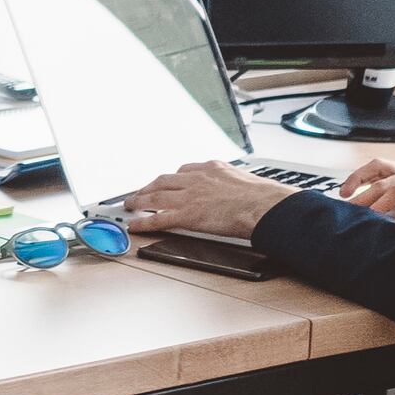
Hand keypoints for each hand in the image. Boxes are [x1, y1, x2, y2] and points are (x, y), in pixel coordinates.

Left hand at [117, 158, 291, 240]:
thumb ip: (231, 182)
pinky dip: (144, 222)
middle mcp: (196, 179)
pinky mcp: (188, 215)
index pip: (183, 171)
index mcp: (211, 168)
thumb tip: (237, 191)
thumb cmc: (262, 196)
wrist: (264, 205)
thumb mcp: (243, 179)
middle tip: (139, 193)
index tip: (164, 182)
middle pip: (163, 181)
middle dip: (148, 187)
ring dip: (139, 201)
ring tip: (130, 206)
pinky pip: (159, 218)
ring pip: (156, 196)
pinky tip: (135, 226)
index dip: (170, 179)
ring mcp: (190, 196)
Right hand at [336, 159, 394, 230]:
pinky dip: (370, 179)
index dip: (382, 203)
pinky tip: (357, 189)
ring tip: (342, 194)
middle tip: (346, 213)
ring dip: (361, 179)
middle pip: (385, 179)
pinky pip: (388, 173)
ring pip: (382, 169)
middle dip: (363, 195)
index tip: (368, 217)